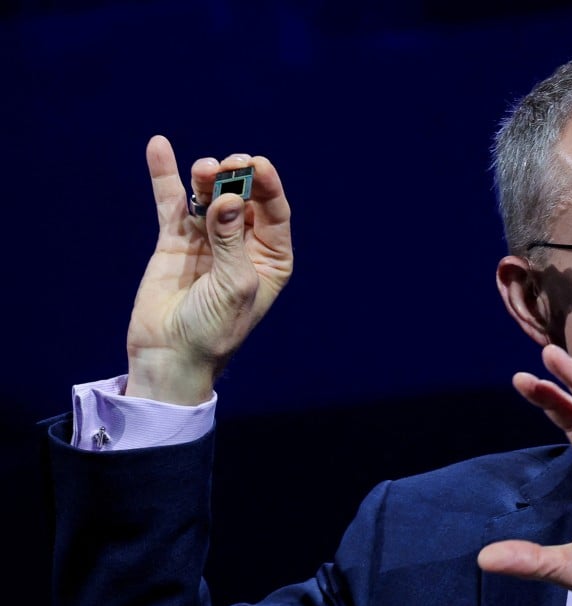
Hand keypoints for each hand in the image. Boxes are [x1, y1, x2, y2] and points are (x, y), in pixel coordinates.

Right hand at [124, 135, 292, 404]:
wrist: (171, 356)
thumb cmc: (215, 329)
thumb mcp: (233, 286)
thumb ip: (230, 240)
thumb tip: (228, 198)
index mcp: (271, 258)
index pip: (274, 211)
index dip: (267, 185)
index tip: (255, 163)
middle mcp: (244, 243)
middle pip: (244, 196)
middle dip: (236, 176)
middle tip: (226, 165)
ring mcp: (209, 238)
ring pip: (210, 194)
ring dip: (207, 176)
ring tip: (202, 170)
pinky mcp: (176, 240)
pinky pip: (172, 202)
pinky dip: (166, 175)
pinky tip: (160, 147)